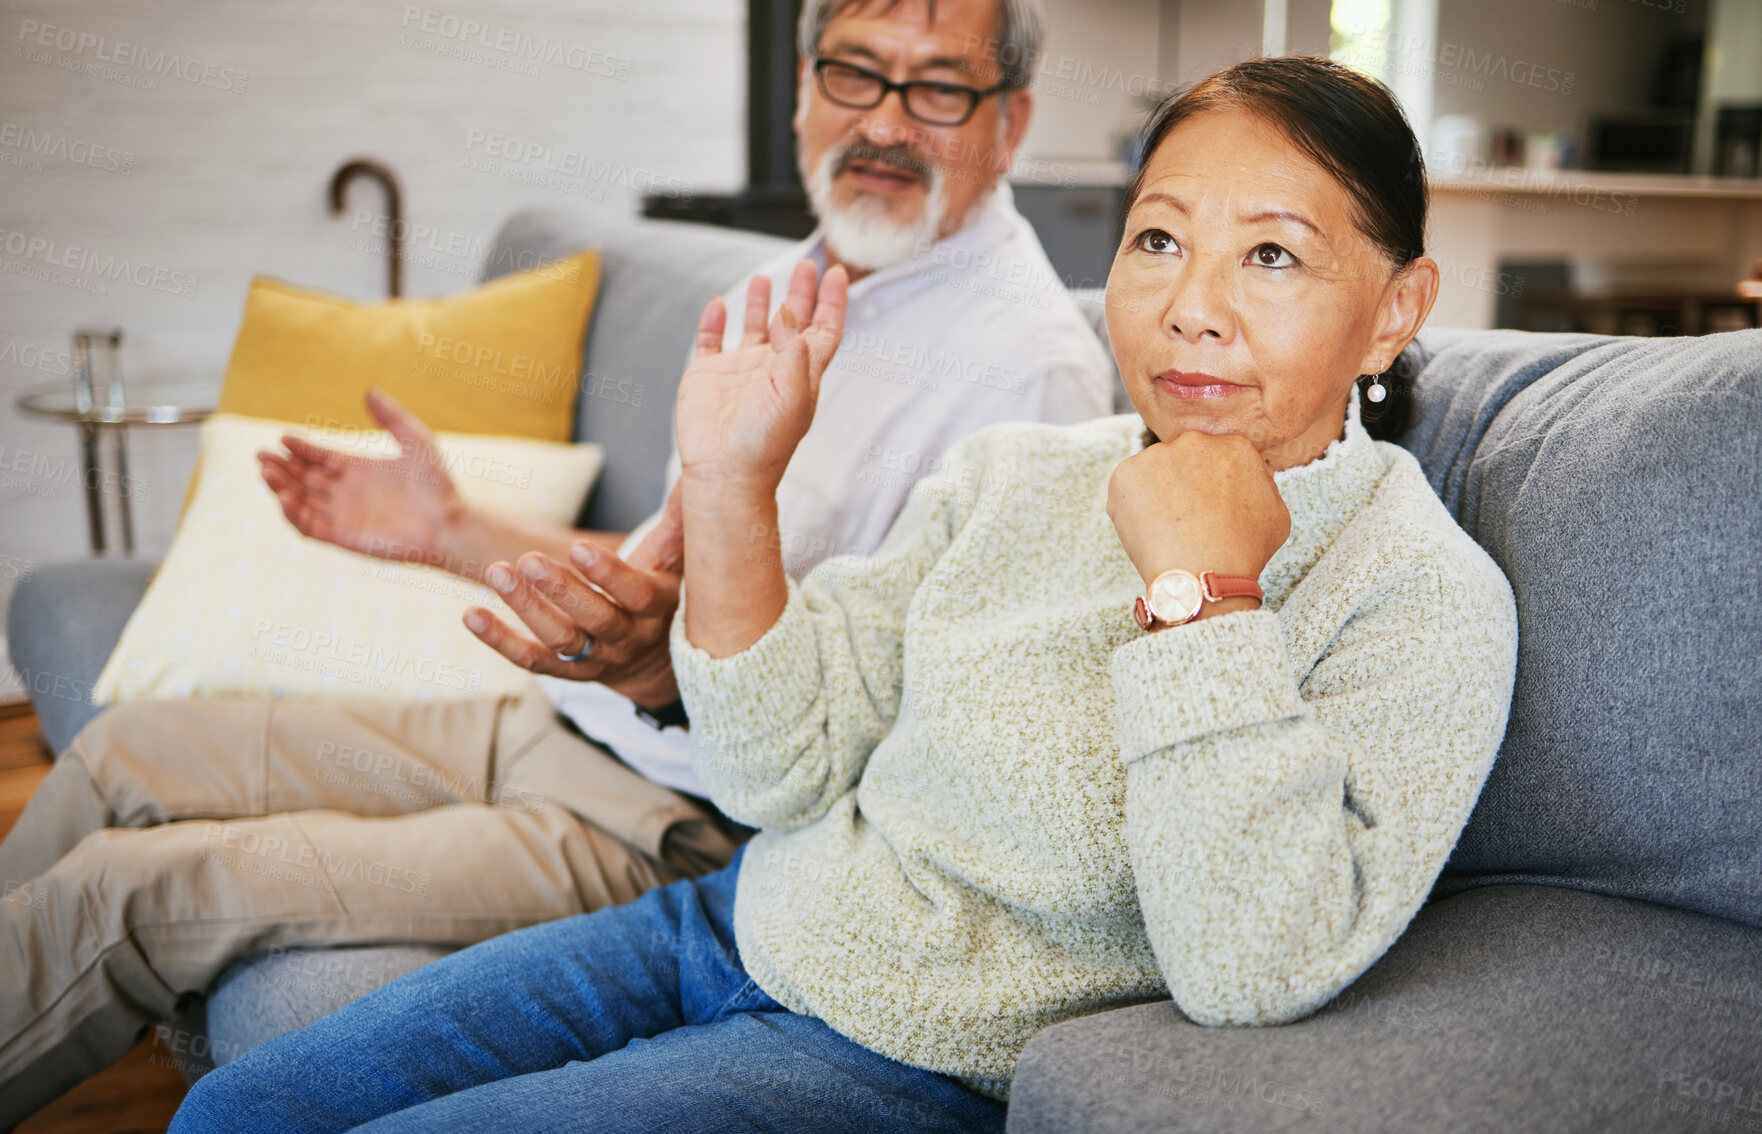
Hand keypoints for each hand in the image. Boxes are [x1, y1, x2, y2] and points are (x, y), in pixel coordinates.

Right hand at [258, 387, 461, 564]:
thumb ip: (392, 417)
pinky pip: (310, 526)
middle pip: (303, 477)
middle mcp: (346, 491)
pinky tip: (284, 498)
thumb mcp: (416, 442)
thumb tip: (369, 389)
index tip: (284, 437)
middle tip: (261, 455)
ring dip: (280, 487)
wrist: (448, 523)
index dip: (300, 447)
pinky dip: (293, 514)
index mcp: (358, 469)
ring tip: (266, 472)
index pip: (319, 457)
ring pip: (301, 500)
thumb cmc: (437, 485)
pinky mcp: (343, 536)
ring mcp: (343, 514)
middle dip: (281, 466)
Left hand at [463, 484, 684, 707]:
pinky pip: (531, 660)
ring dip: (526, 609)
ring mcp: (595, 659)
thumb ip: (677, 522)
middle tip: (527, 559)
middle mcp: (627, 638)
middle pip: (596, 620)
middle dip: (561, 590)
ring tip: (495, 572)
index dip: (609, 575)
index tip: (579, 547)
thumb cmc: (659, 593)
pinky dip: (500, 640)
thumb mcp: (672, 562)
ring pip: (560, 640)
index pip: (635, 595)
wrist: (651, 662)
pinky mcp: (565, 671)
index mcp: (656, 609)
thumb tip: (694, 473)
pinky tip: (471, 615)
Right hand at [675, 259, 846, 503]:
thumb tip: (790, 312)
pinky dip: (715, 321)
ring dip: (760, 303)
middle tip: (807, 264)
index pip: (823, 331)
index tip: (839, 273)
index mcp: (801, 375)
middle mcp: (772, 369)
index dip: (833, 303)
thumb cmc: (764, 444)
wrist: (724, 474)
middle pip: (792, 323)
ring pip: (753, 328)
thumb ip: (795, 351)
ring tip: (764, 278)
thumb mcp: (792, 396)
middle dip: (800, 293)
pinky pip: (711, 341)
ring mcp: (739, 372)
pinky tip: (720, 305)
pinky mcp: (708, 376)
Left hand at [1107, 431, 1291, 615]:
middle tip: (1184, 520)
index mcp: (1235, 446)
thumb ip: (1262, 485)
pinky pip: (1127, 487)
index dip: (1210, 486)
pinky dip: (1131, 506)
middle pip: (1184, 460)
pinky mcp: (1127, 472)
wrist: (1201, 574)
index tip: (1208, 508)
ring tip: (1166, 529)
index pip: (1217, 458)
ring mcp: (1158, 454)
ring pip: (1154, 472)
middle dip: (1182, 485)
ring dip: (1156, 494)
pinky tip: (1148, 529)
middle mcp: (1196, 440)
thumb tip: (1252, 477)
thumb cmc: (1242, 552)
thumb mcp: (1276, 515)